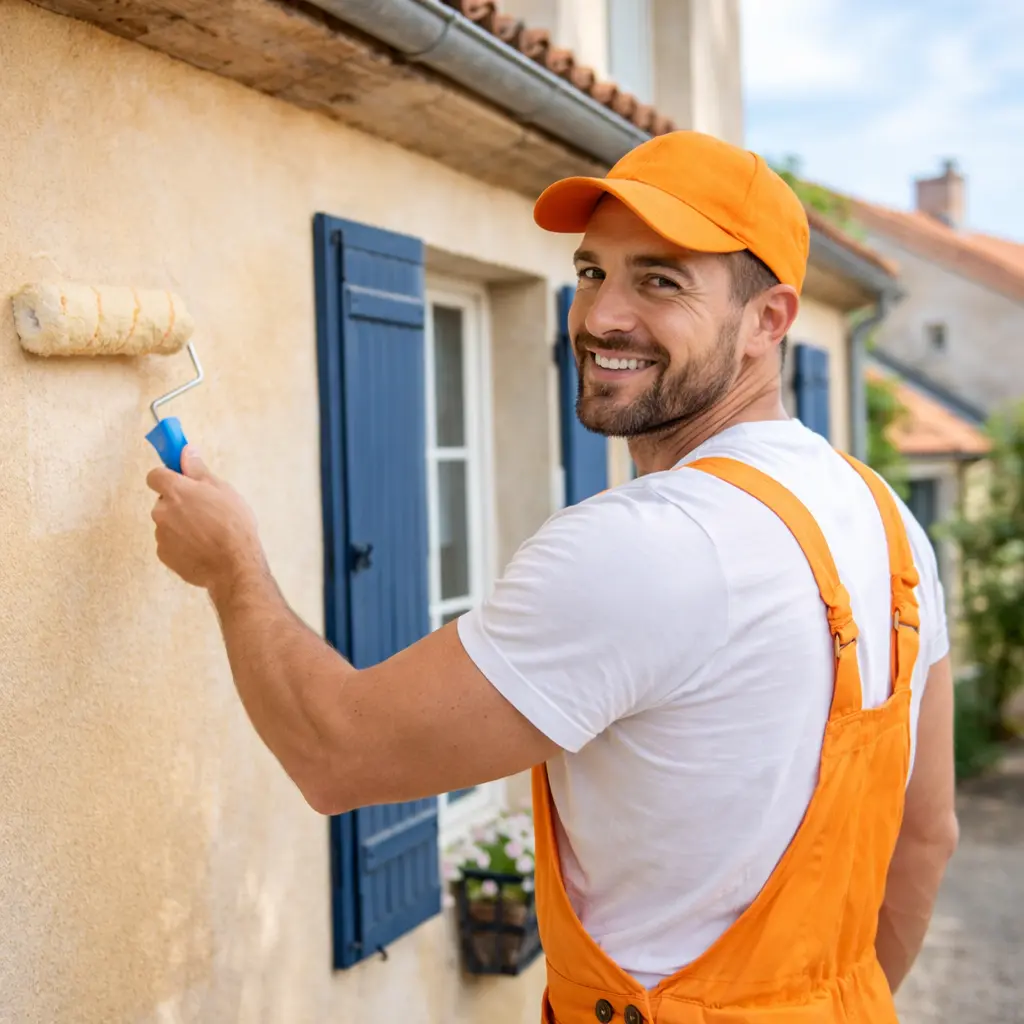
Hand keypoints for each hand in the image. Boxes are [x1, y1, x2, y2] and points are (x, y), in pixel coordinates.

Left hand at [147, 447, 265, 594]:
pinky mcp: (164, 555)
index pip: (155, 475)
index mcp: (176, 491)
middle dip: (179, 504)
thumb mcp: (222, 490)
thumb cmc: (232, 525)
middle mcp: (162, 511)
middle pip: (164, 501)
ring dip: (181, 525)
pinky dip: (182, 544)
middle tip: (205, 511)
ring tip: (208, 533)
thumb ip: (198, 470)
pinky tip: (202, 548)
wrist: (234, 565)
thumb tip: (186, 451)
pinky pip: (170, 543)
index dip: (168, 476)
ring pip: (168, 523)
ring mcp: (161, 535)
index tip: (181, 480)